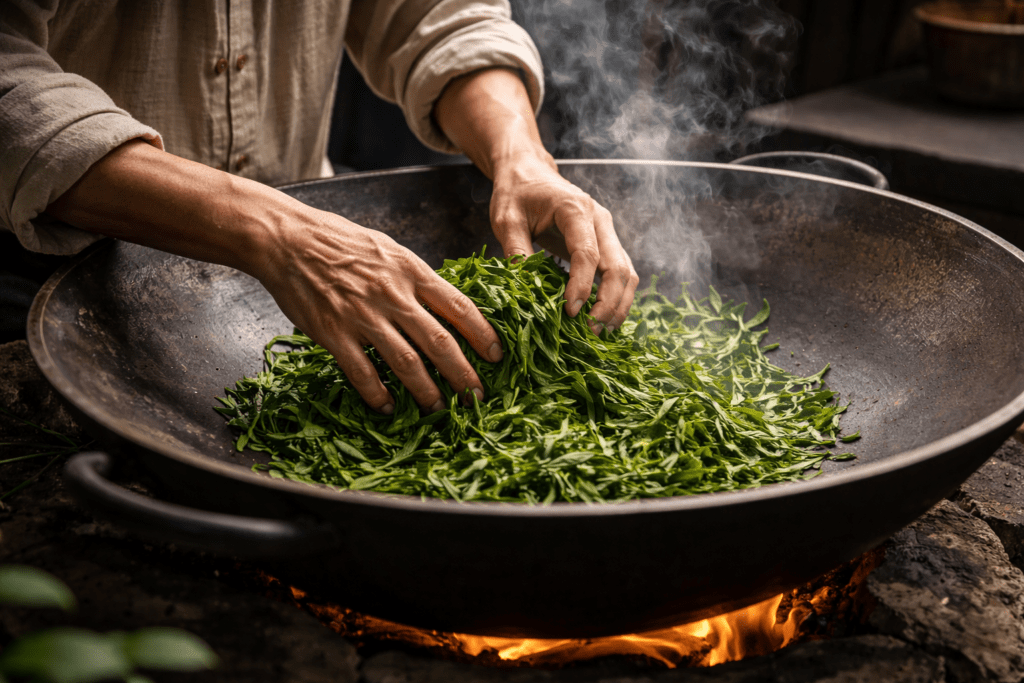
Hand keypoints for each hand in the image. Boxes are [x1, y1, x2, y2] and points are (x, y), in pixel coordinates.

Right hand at [46, 140, 500, 414]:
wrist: (287, 239)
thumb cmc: (340, 242)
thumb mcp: (388, 249)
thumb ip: (416, 279)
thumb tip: (446, 307)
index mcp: (410, 270)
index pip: (459, 306)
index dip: (483, 335)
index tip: (497, 356)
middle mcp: (392, 293)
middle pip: (439, 341)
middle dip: (464, 373)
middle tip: (477, 396)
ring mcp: (362, 315)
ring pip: (406, 361)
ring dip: (426, 390)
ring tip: (438, 408)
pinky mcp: (332, 332)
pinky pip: (361, 371)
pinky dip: (376, 393)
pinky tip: (387, 406)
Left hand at [434, 68, 638, 334]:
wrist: (528, 172)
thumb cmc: (516, 194)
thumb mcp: (506, 219)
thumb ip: (516, 250)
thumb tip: (524, 290)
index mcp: (574, 209)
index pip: (586, 253)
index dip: (581, 285)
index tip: (570, 312)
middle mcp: (599, 219)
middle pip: (618, 265)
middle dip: (609, 302)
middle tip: (591, 331)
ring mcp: (606, 232)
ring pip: (626, 272)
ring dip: (618, 304)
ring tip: (601, 332)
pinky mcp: (605, 243)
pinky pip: (620, 273)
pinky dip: (617, 298)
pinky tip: (604, 319)